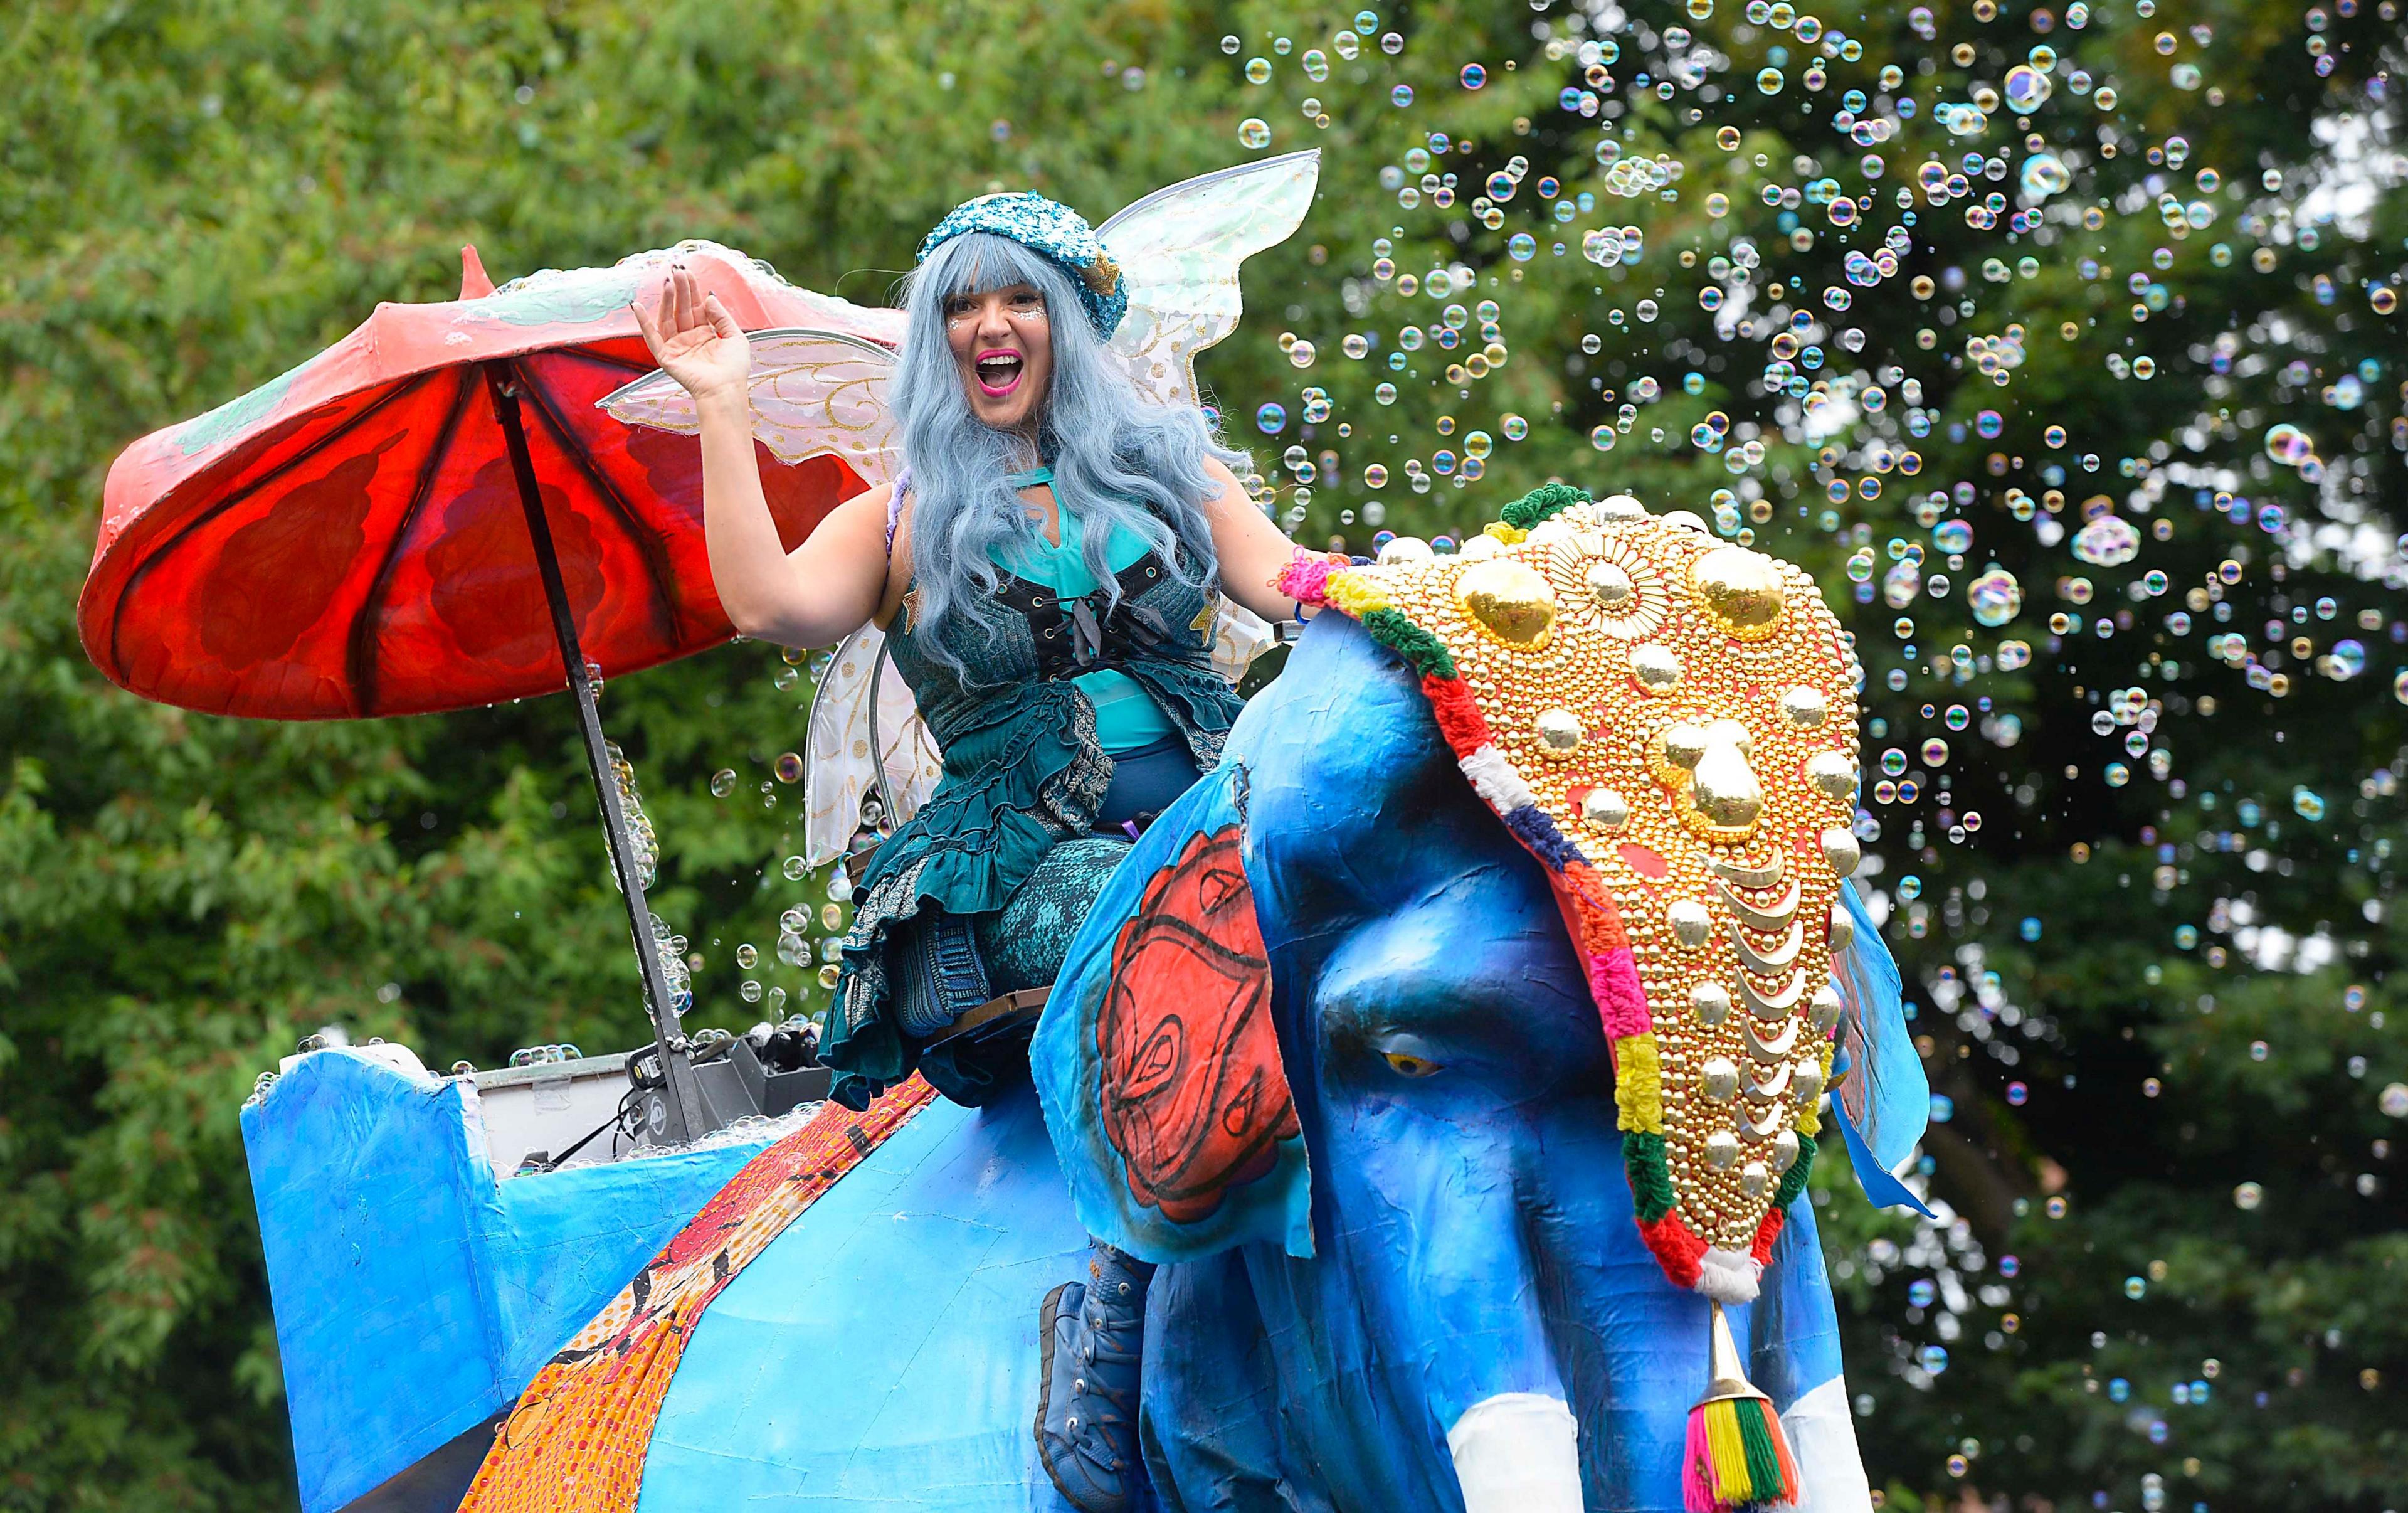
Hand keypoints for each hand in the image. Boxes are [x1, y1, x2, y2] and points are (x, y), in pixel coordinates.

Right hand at [631, 263, 750, 404]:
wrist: (725, 390)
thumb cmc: (734, 369)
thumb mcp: (735, 336)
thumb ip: (721, 315)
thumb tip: (709, 296)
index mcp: (706, 335)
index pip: (696, 307)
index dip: (691, 290)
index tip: (687, 272)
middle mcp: (690, 339)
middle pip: (681, 310)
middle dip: (679, 290)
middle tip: (676, 270)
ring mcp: (677, 348)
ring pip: (667, 319)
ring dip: (666, 301)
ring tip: (668, 282)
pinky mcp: (666, 358)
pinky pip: (652, 338)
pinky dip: (643, 323)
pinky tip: (637, 306)